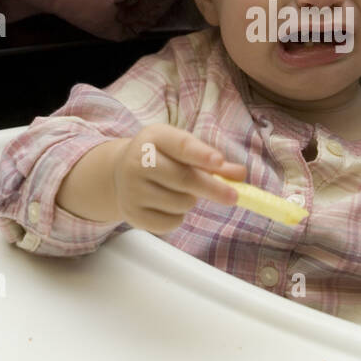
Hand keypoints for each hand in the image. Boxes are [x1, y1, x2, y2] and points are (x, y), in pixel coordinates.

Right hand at [112, 124, 246, 234]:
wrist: (120, 173)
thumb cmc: (161, 158)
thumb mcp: (183, 150)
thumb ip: (211, 160)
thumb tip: (240, 174)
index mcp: (154, 137)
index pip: (180, 145)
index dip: (201, 154)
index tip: (220, 162)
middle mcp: (137, 161)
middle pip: (184, 179)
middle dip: (213, 189)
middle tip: (234, 197)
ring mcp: (131, 189)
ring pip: (181, 203)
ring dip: (191, 201)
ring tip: (180, 192)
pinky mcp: (132, 214)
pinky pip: (170, 222)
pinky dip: (178, 217)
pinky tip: (167, 206)